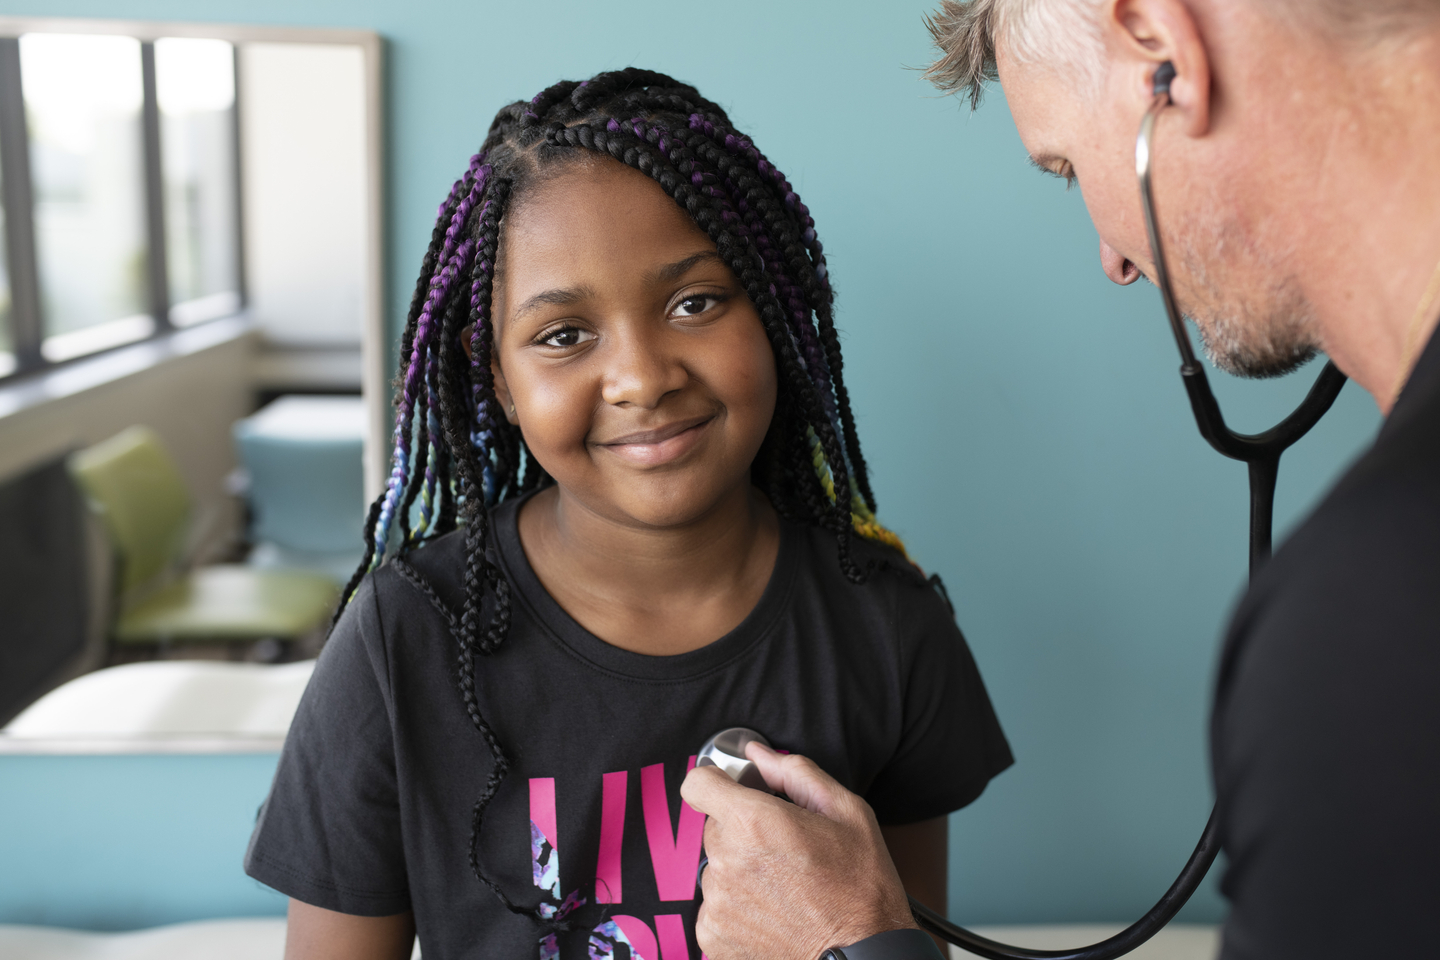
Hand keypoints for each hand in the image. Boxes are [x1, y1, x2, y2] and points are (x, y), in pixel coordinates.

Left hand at [680, 742, 916, 959]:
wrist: (864, 958)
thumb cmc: (861, 886)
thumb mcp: (846, 813)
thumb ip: (795, 773)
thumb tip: (758, 754)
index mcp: (753, 822)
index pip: (697, 784)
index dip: (716, 783)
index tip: (734, 793)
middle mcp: (726, 861)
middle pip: (713, 827)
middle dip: (741, 831)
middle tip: (782, 849)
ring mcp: (717, 903)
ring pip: (716, 868)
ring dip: (739, 870)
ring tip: (783, 887)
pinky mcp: (713, 937)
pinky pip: (714, 907)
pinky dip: (737, 908)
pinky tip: (774, 914)